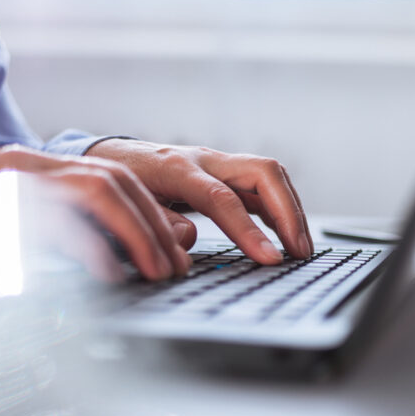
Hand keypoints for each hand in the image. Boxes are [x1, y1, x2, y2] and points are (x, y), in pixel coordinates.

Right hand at [0, 145, 190, 280]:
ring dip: (136, 232)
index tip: (174, 252)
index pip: (115, 177)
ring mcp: (15, 179)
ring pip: (97, 190)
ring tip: (156, 272)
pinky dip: (90, 249)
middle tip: (175, 269)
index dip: (151, 214)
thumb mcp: (16, 232)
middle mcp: (32, 166)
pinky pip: (55, 222)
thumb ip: (64, 238)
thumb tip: (119, 263)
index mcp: (40, 170)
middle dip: (154, 226)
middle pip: (116, 180)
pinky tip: (110, 276)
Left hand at [86, 139, 312, 263]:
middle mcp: (205, 160)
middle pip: (262, 173)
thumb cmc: (121, 184)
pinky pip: (264, 183)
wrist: (113, 156)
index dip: (249, 231)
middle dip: (289, 213)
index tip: (271, 259)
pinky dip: (281, 206)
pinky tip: (287, 232)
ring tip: (301, 246)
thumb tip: (189, 239)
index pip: (224, 200)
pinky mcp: (227, 170)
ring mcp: (219, 161)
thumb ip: (158, 224)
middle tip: (300, 251)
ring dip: (291, 210)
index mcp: (179, 171)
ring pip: (270, 174)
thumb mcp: (128, 208)